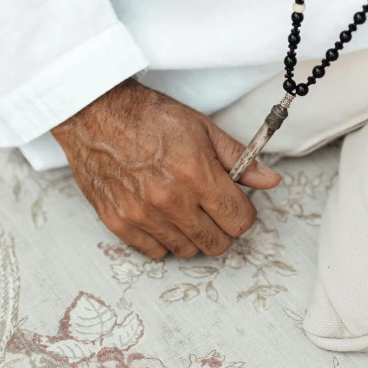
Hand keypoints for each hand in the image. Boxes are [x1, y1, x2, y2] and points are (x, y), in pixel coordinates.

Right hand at [52, 79, 280, 259]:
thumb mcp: (202, 128)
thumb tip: (270, 180)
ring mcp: (142, 216)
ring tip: (184, 208)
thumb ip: (238, 159)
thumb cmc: (149, 117)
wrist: (97, 114)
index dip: (243, 213)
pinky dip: (163, 239)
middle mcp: (170, 201)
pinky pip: (154, 252)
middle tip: (212, 208)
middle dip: (222, 228)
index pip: (239, 220)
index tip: (235, 203)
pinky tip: (161, 216)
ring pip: (187, 251)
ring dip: (193, 235)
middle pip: (217, 243)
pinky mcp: (119, 223)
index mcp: (196, 175)